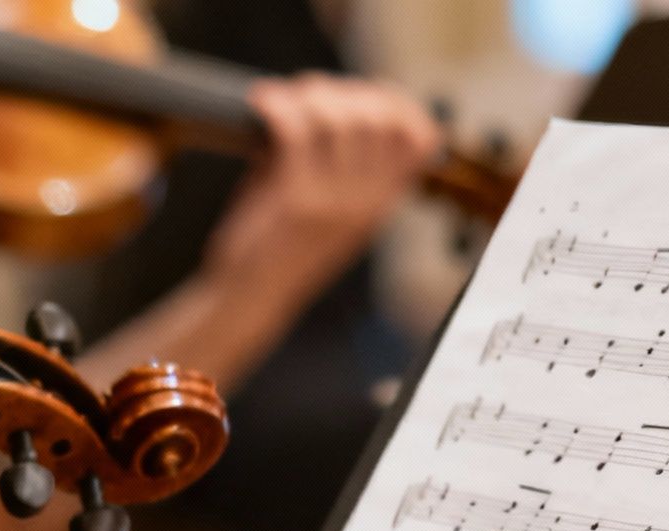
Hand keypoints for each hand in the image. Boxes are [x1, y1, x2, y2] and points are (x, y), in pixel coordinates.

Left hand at [203, 73, 442, 304]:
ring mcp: (332, 202)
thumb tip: (327, 100)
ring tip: (279, 100)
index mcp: (380, 203)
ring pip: (340, 118)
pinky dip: (278, 106)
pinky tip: (260, 104)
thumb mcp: (326, 207)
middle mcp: (365, 202)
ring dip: (307, 96)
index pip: (420, 136)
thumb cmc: (275, 247)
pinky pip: (296, 132)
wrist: (248, 300)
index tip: (354, 93)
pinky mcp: (294, 201)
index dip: (392, 102)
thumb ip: (336, 163)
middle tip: (305, 97)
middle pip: (379, 117)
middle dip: (343, 91)